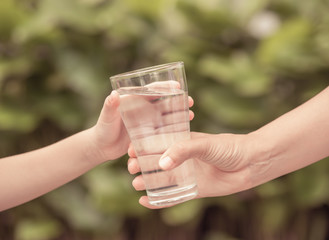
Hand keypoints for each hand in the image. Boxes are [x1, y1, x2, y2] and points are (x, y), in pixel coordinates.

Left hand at [89, 90, 194, 163]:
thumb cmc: (102, 130)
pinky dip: (174, 129)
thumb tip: (114, 94)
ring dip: (179, 114)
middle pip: (163, 101)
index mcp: (134, 100)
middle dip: (177, 100)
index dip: (164, 87)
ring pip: (166, 115)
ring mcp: (147, 121)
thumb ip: (109, 106)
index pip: (151, 90)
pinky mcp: (148, 134)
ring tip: (192, 116)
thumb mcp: (106, 118)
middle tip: (190, 102)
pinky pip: (164, 130)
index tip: (178, 86)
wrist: (101, 147)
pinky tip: (184, 132)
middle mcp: (142, 109)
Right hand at [128, 132, 252, 208]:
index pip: (156, 143)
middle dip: (141, 165)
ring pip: (162, 179)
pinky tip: (146, 201)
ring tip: (136, 184)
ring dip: (147, 182)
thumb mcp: (205, 145)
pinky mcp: (193, 190)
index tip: (130, 151)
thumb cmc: (229, 148)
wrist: (250, 163)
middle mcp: (181, 158)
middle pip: (155, 162)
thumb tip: (162, 164)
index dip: (142, 147)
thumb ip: (183, 151)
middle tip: (131, 169)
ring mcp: (186, 174)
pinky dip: (159, 200)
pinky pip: (173, 196)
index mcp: (182, 142)